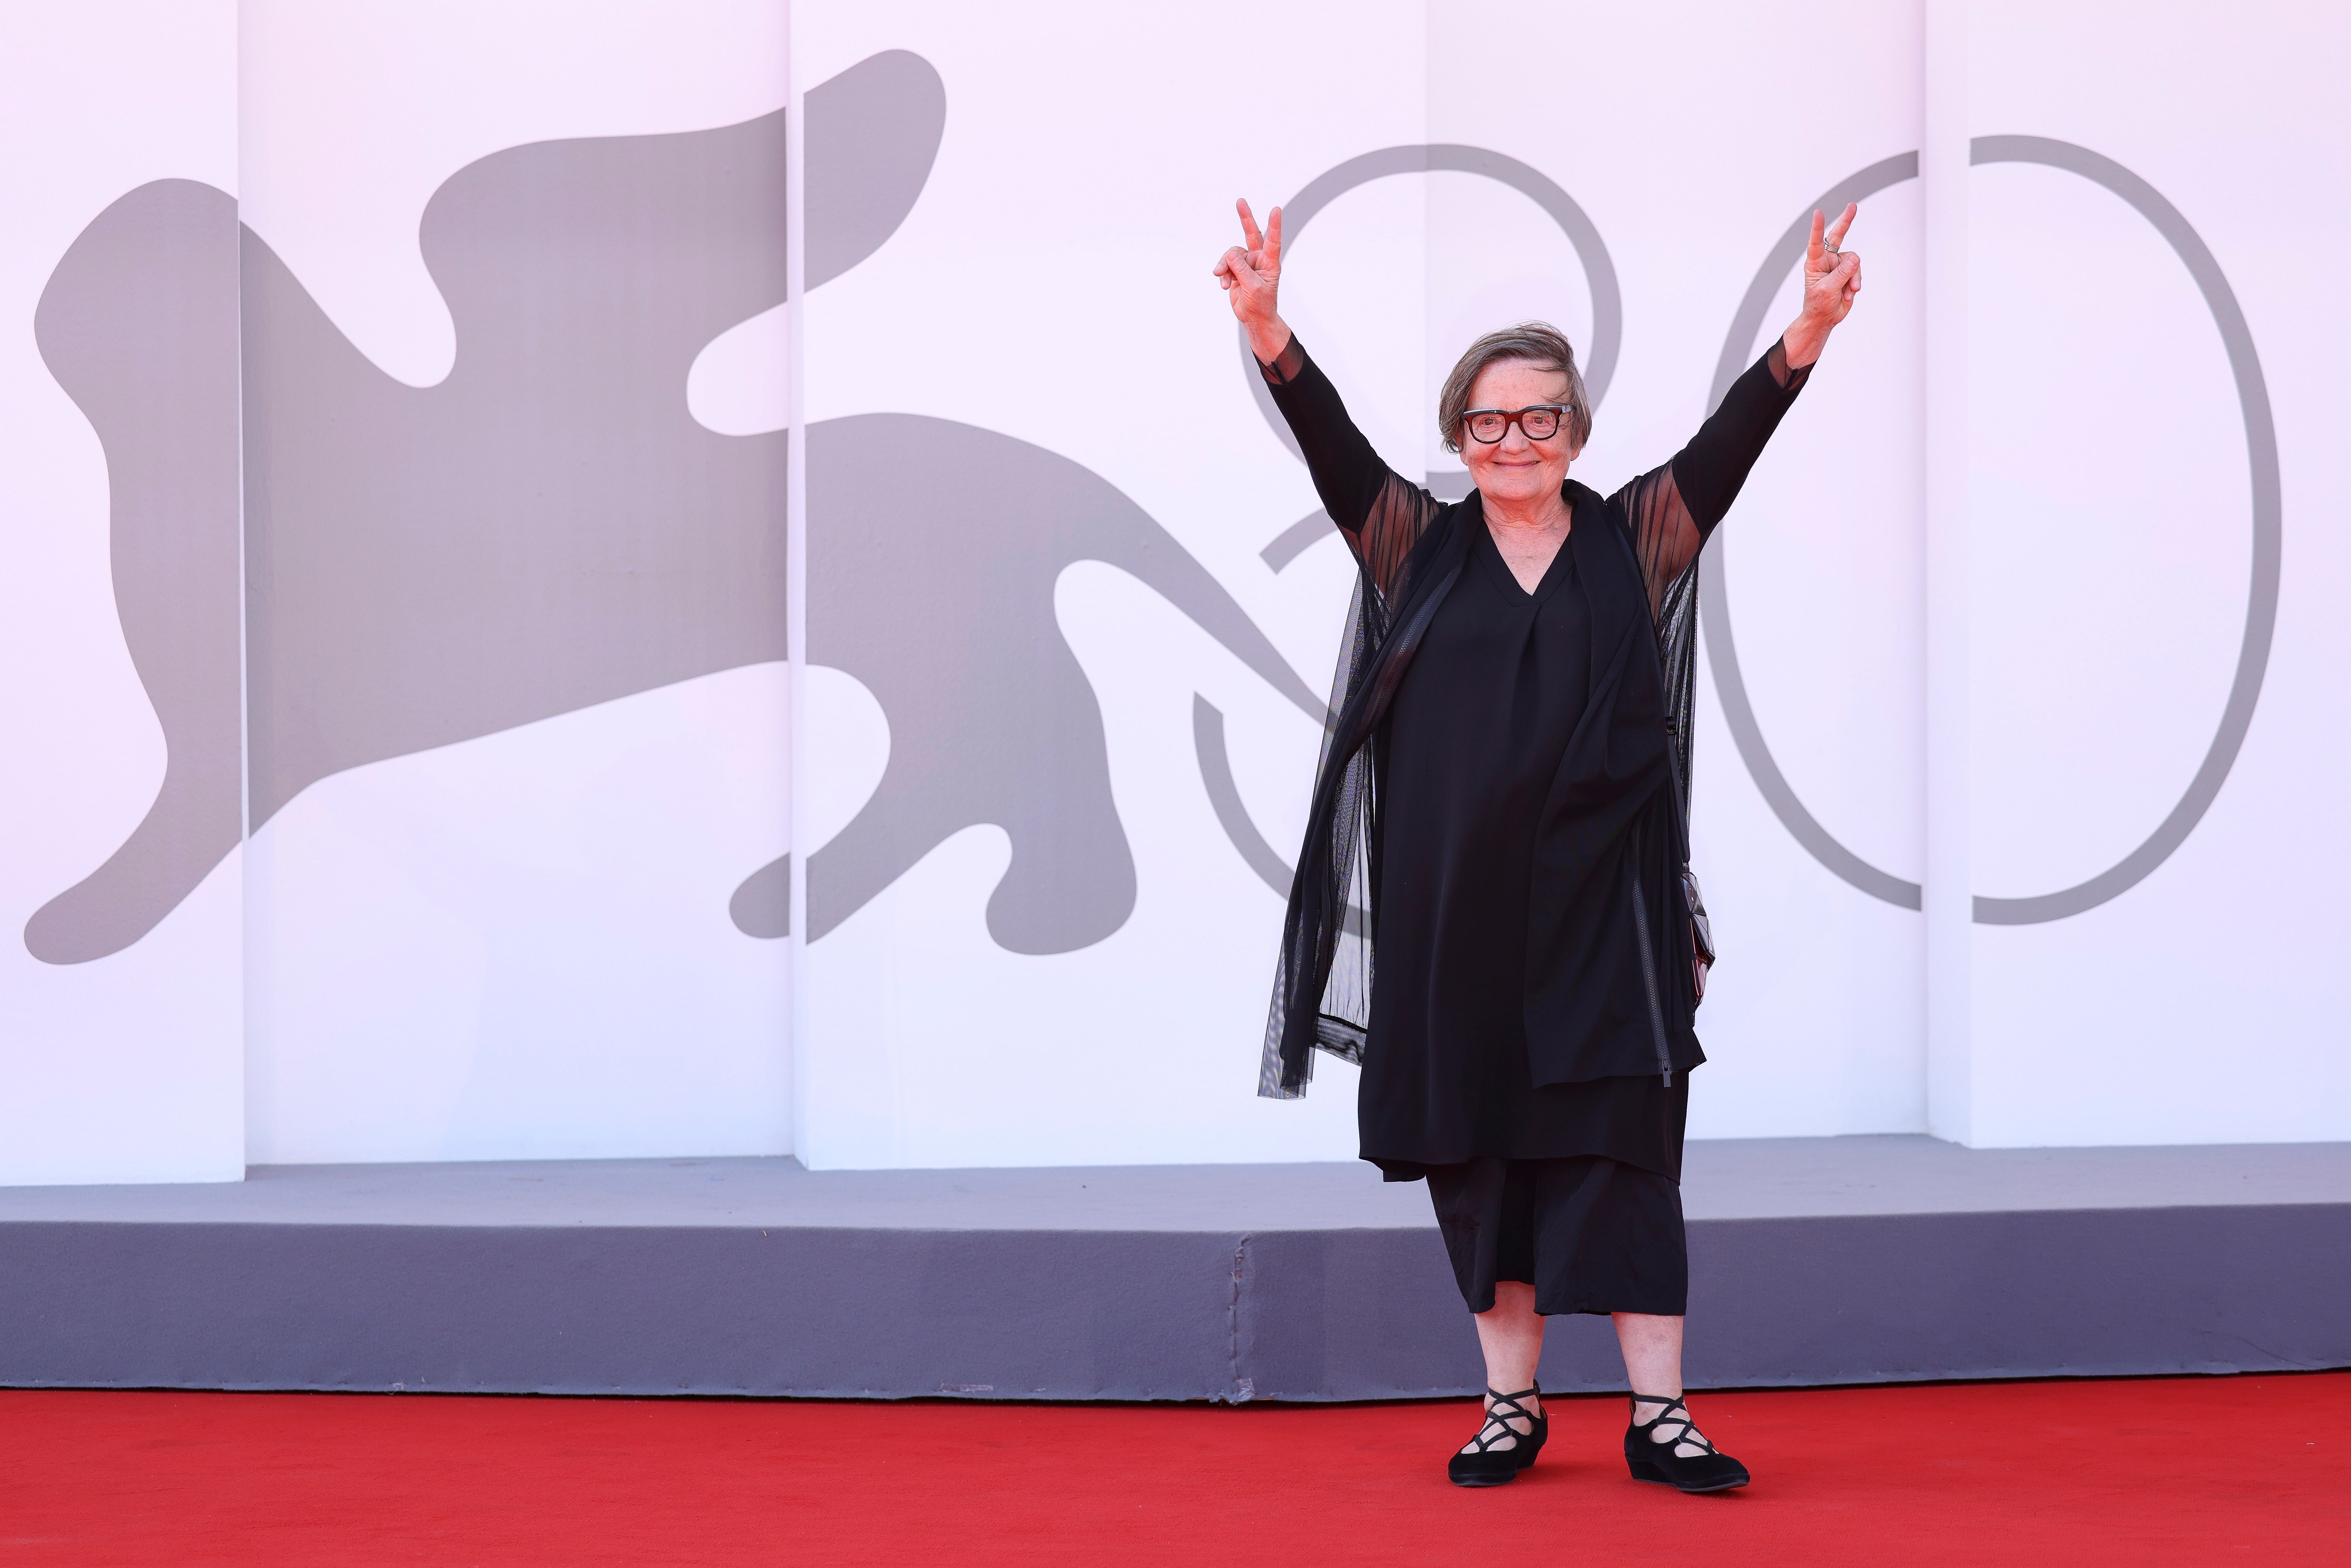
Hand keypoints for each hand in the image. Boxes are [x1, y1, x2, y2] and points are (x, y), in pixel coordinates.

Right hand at [1213, 198, 1290, 364]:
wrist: (1253, 318)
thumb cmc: (1260, 304)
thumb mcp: (1252, 287)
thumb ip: (1241, 268)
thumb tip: (1229, 253)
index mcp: (1270, 263)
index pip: (1273, 241)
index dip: (1274, 225)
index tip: (1276, 210)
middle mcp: (1258, 259)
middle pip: (1251, 234)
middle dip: (1245, 218)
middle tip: (1240, 201)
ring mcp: (1246, 264)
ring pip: (1231, 254)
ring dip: (1224, 265)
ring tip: (1221, 278)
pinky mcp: (1236, 270)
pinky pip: (1225, 265)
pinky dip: (1222, 273)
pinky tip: (1223, 284)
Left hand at [1782, 202, 1860, 367]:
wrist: (1825, 318)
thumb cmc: (1818, 305)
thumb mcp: (1827, 290)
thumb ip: (1841, 274)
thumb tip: (1855, 258)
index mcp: (1814, 263)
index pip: (1816, 242)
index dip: (1818, 228)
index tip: (1818, 213)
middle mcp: (1827, 260)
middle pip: (1838, 237)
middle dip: (1846, 222)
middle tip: (1852, 206)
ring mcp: (1839, 265)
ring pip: (1854, 261)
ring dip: (1853, 277)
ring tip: (1848, 291)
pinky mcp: (1849, 272)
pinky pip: (1858, 271)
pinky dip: (1856, 282)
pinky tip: (1849, 294)